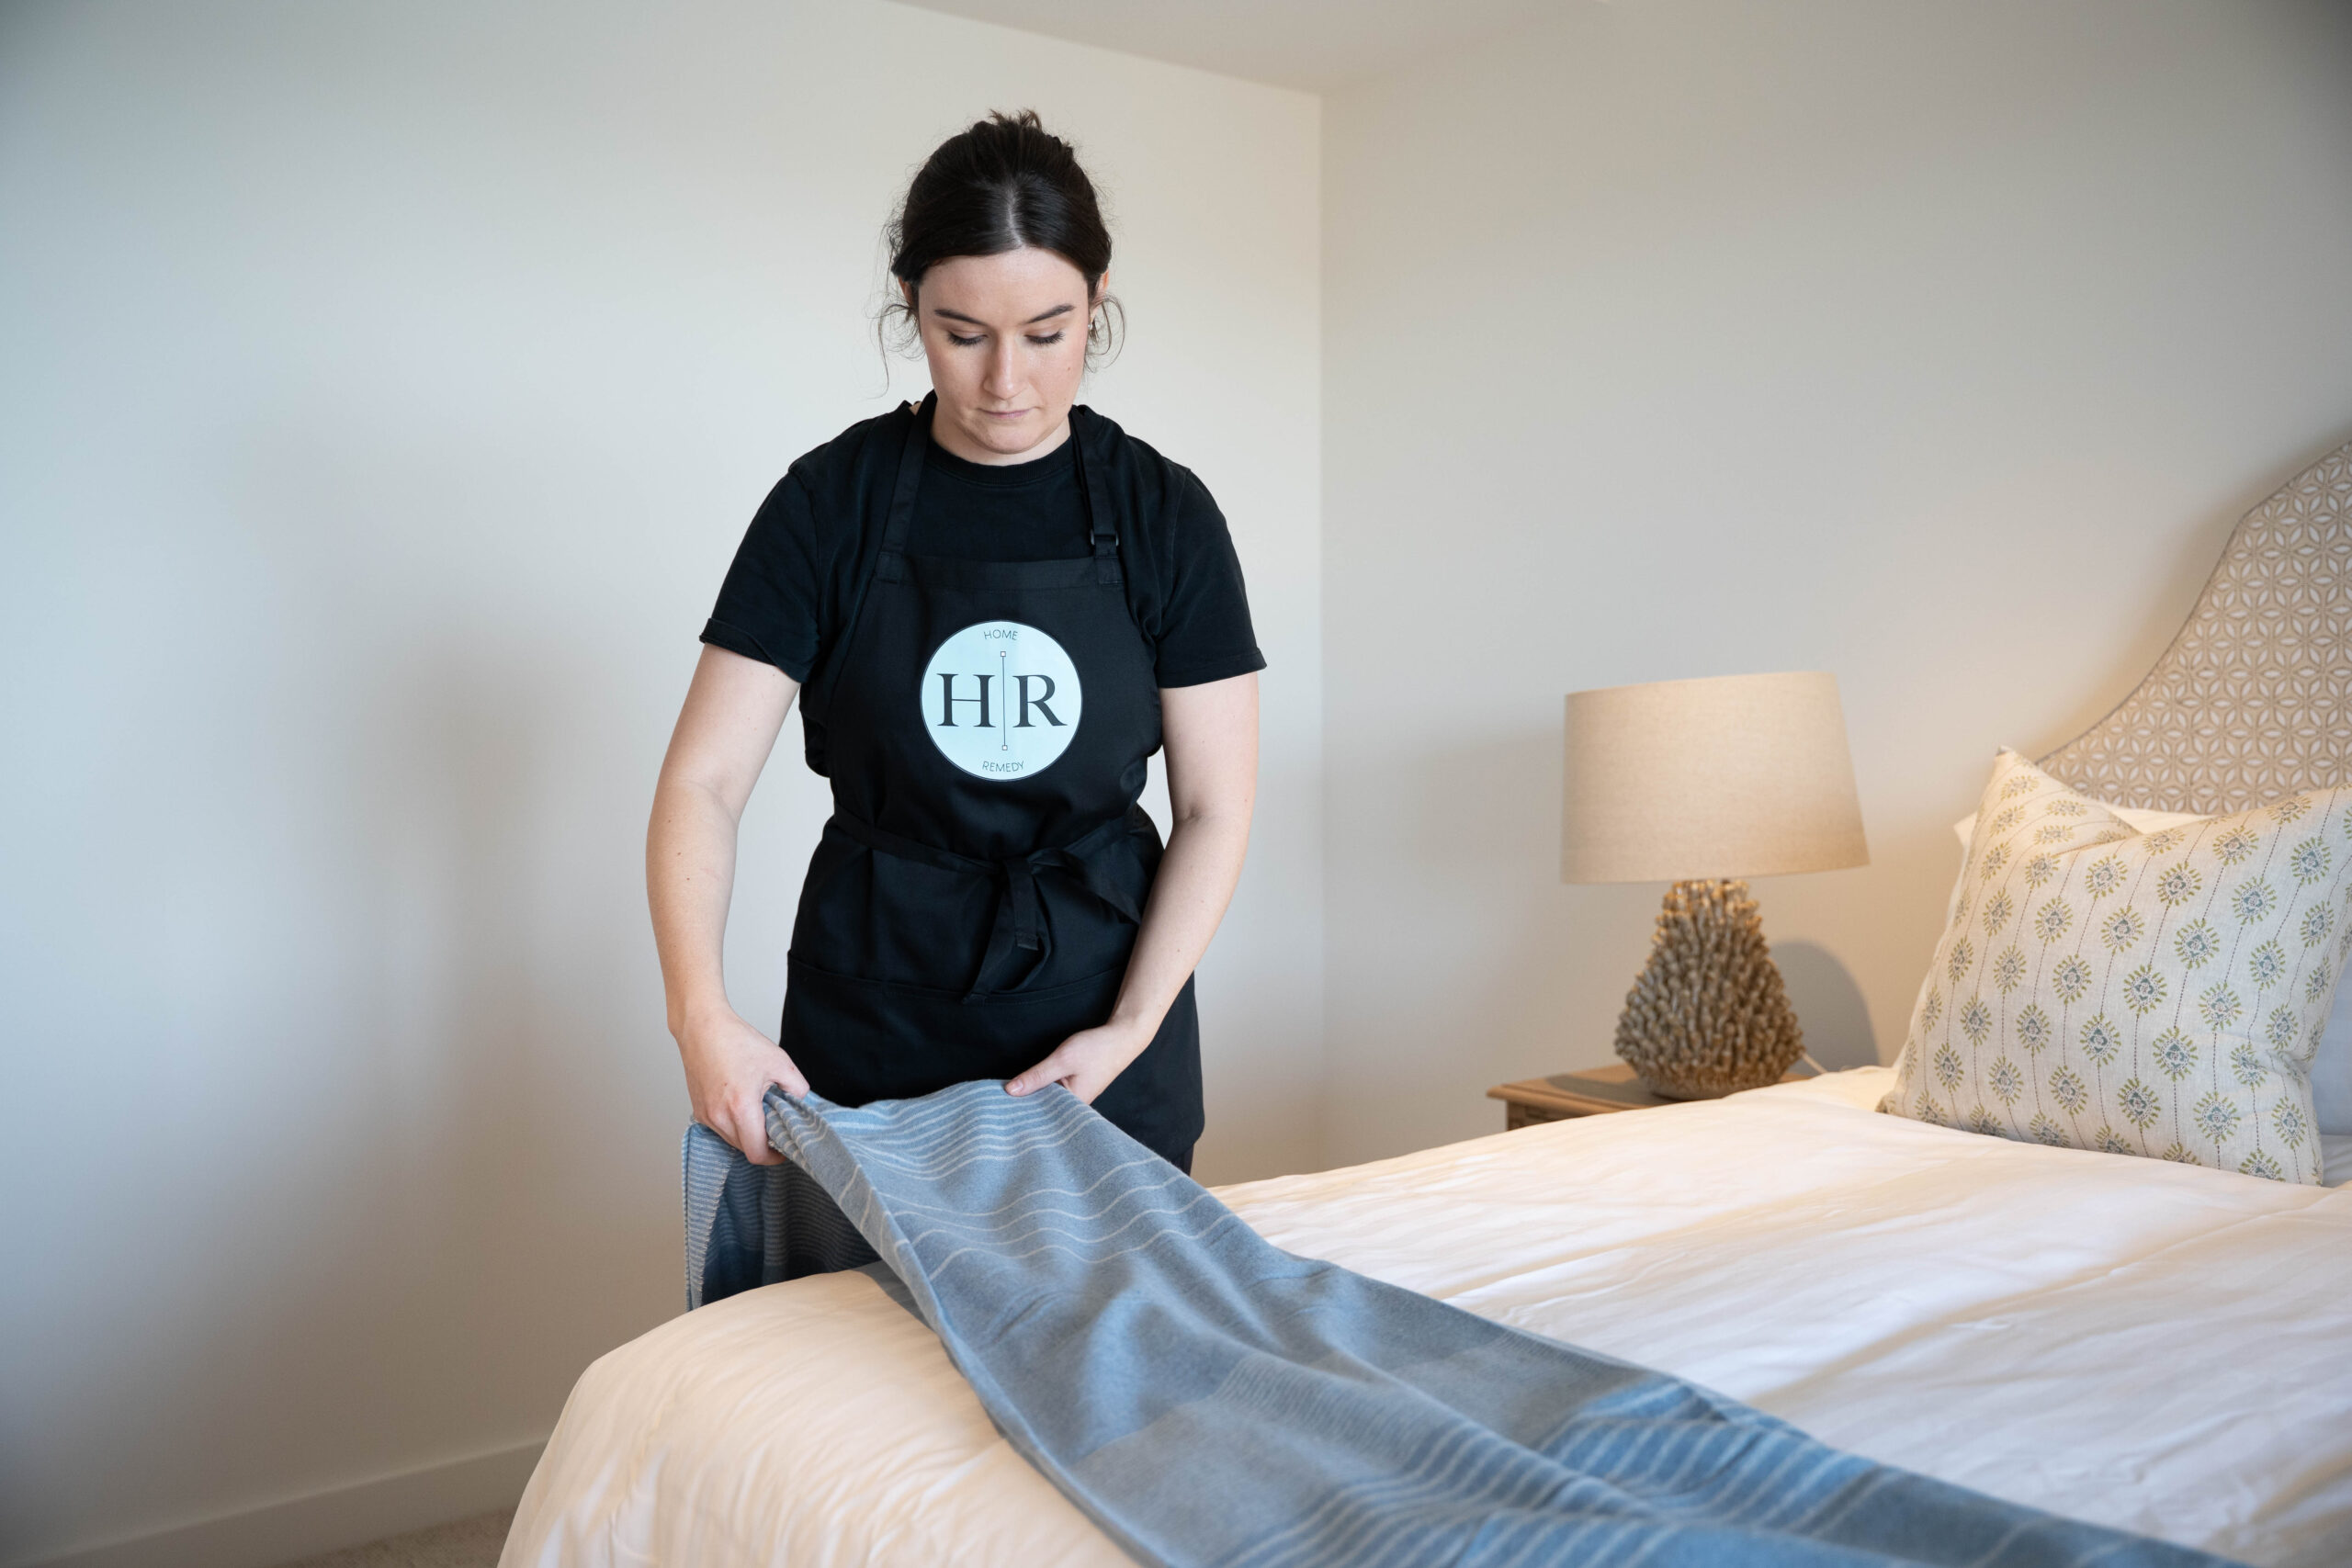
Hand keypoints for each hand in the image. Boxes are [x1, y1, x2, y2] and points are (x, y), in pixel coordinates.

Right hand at [676, 1005, 806, 1164]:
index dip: (774, 1157)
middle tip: (775, 1122)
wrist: (702, 1028)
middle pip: (745, 1149)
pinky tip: (741, 1103)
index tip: (784, 1148)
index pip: (757, 1153)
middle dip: (763, 1142)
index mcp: (741, 1108)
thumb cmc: (736, 1041)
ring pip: (732, 1140)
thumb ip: (797, 1088)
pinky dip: (733, 1124)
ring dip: (747, 1133)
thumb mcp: (779, 1061)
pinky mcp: (698, 1111)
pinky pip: (720, 1129)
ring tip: (758, 1108)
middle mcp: (719, 1117)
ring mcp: (705, 1116)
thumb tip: (800, 1103)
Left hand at [1005, 1018, 1153, 1103]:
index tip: (998, 1111)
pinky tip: (1031, 1086)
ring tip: (1008, 1097)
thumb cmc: (1097, 1049)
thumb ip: (1037, 1076)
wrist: (1124, 1038)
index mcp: (1074, 1106)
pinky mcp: (1078, 1088)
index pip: (1039, 1116)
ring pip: (1049, 1101)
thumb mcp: (1062, 1059)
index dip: (1019, 1112)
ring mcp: (1078, 1097)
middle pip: (1043, 1111)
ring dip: (1033, 1097)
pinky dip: (1044, 1090)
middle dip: (1024, 1107)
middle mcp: (1076, 1107)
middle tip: (998, 1105)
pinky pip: (1056, 1094)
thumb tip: (1010, 1091)